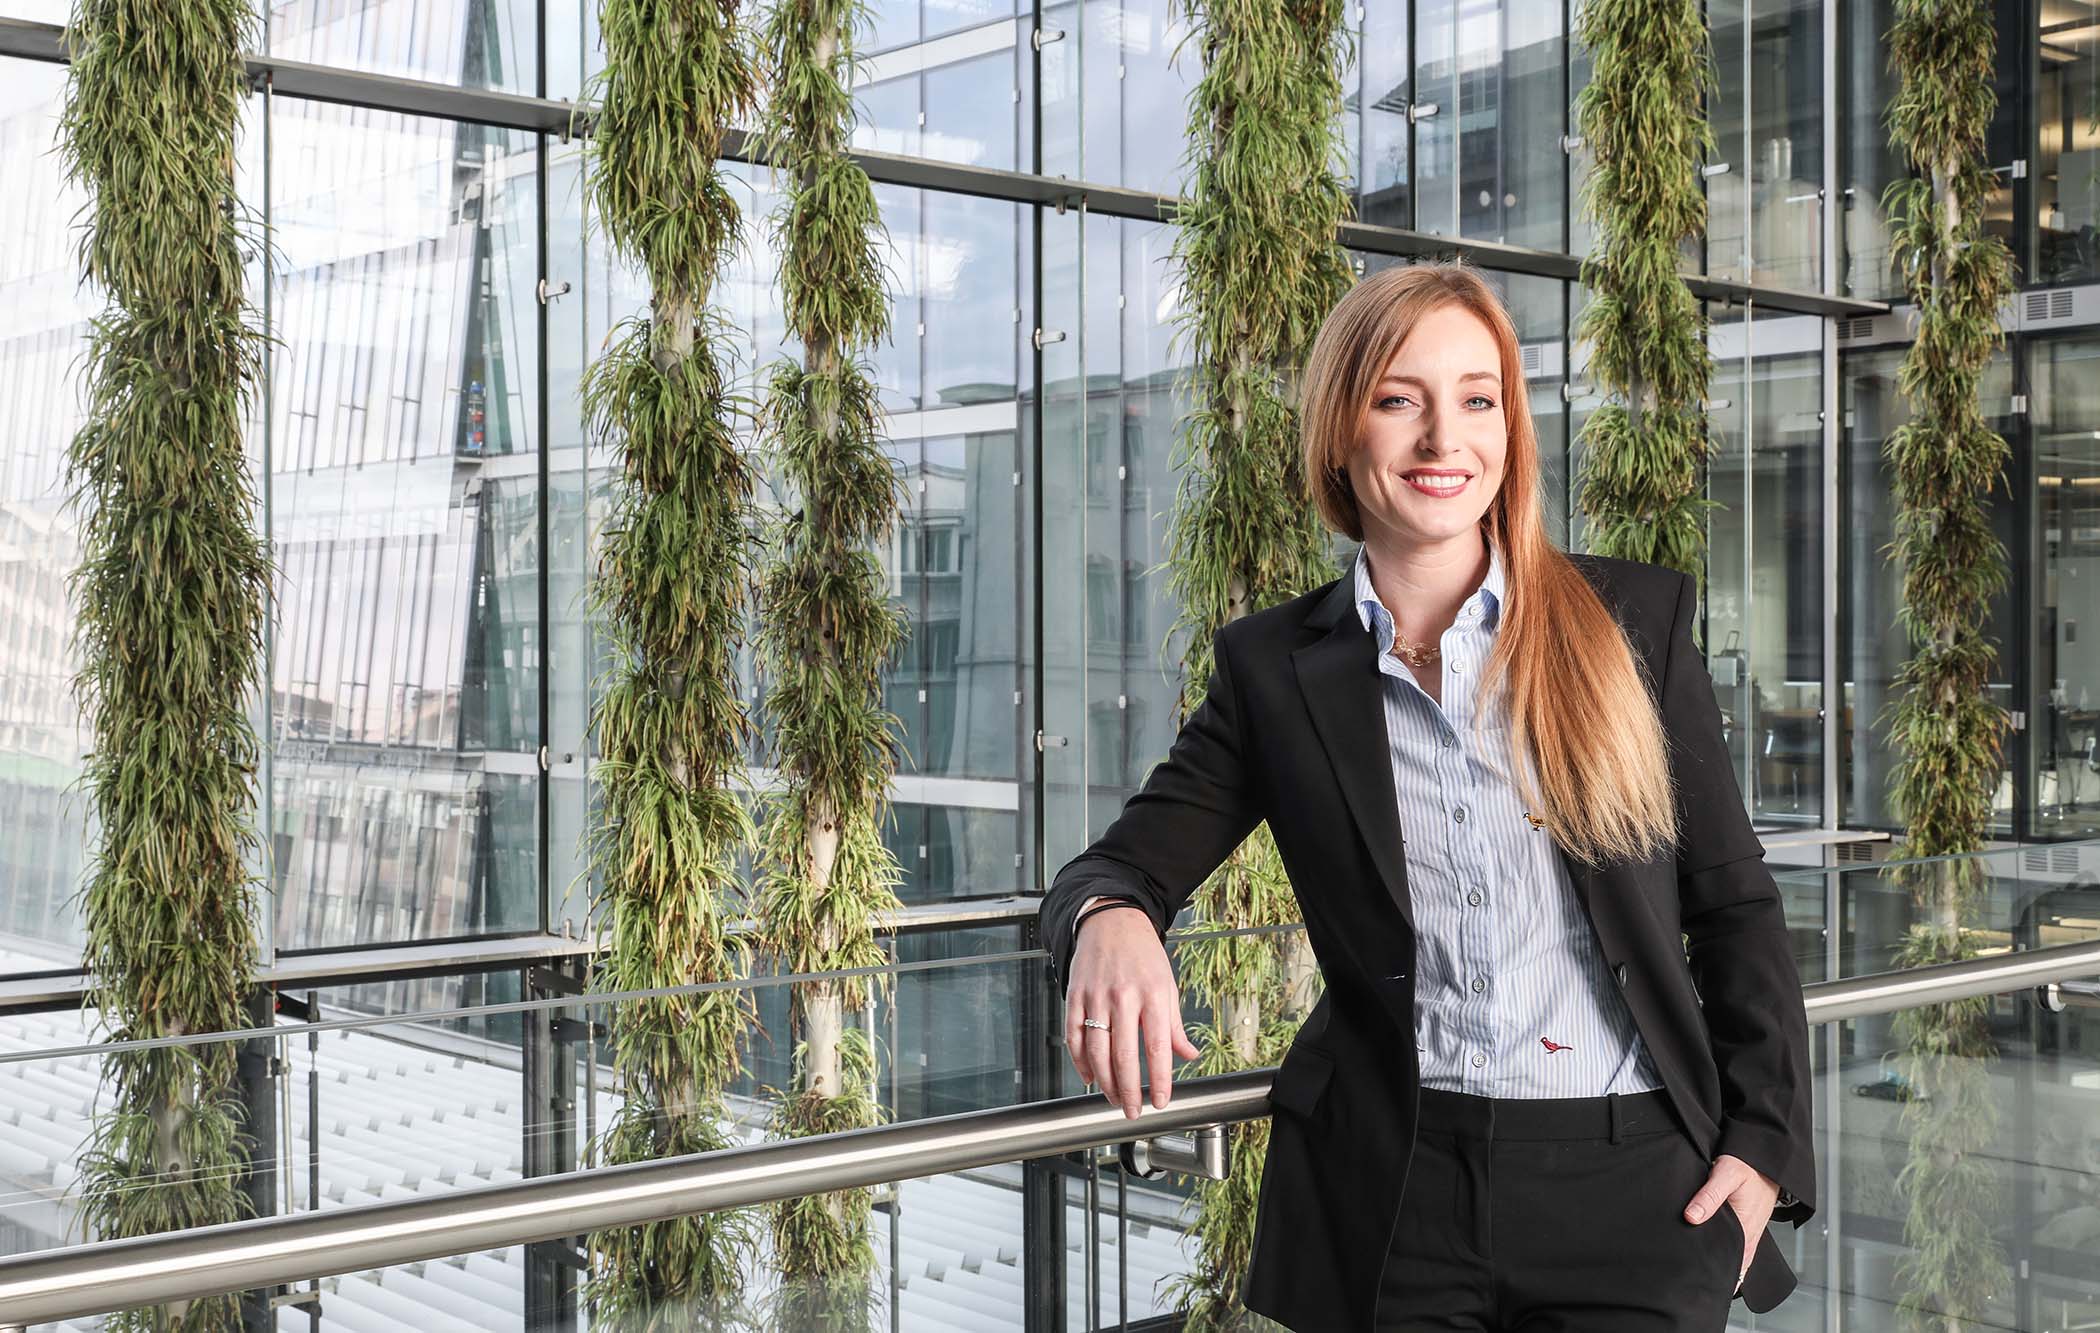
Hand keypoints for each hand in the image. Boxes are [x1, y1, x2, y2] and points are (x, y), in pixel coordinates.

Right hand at [1063, 906, 1198, 1118]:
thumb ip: (1175, 1025)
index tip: (1160, 1101)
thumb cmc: (1143, 954)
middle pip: (1124, 1056)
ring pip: (1096, 1051)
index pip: (1157, 1047)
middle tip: (1134, 1111)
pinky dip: (1080, 1062)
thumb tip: (1188, 1055)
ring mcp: (1096, 996)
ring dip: (1104, 1082)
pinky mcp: (1074, 995)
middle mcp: (1124, 997)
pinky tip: (1089, 1076)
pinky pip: (1073, 1036)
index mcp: (1153, 995)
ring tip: (1114, 1099)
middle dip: (1129, 1091)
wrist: (1111, 920)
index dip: (1159, 1080)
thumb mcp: (1168, 986)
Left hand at [1685, 1153, 1777, 1294]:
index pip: (1731, 1262)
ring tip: (1702, 1276)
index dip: (1716, 1274)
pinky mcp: (1748, 1225)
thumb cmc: (1747, 1165)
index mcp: (1745, 1229)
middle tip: (1693, 1282)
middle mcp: (1750, 1235)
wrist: (1766, 1159)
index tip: (1698, 1282)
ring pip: (1737, 1257)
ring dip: (1723, 1265)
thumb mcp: (1726, 1175)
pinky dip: (1729, 1254)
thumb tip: (1691, 1217)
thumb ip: (1708, 1196)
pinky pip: (1740, 1247)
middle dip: (1716, 1273)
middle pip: (1733, 1263)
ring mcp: (1751, 1231)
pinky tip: (1714, 1255)